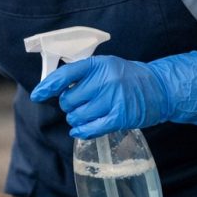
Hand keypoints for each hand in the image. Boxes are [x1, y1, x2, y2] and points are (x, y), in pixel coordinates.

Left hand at [30, 51, 196, 138]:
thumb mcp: (104, 66)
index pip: (64, 76)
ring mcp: (113, 99)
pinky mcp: (120, 117)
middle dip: (69, 105)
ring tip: (87, 113)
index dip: (47, 87)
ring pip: (77, 116)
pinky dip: (81, 131)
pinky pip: (91, 129)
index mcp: (97, 65)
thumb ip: (81, 74)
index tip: (36, 95)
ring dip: (76, 118)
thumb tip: (52, 88)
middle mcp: (104, 81)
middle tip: (80, 103)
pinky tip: (79, 130)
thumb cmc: (126, 77)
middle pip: (68, 100)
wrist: (160, 88)